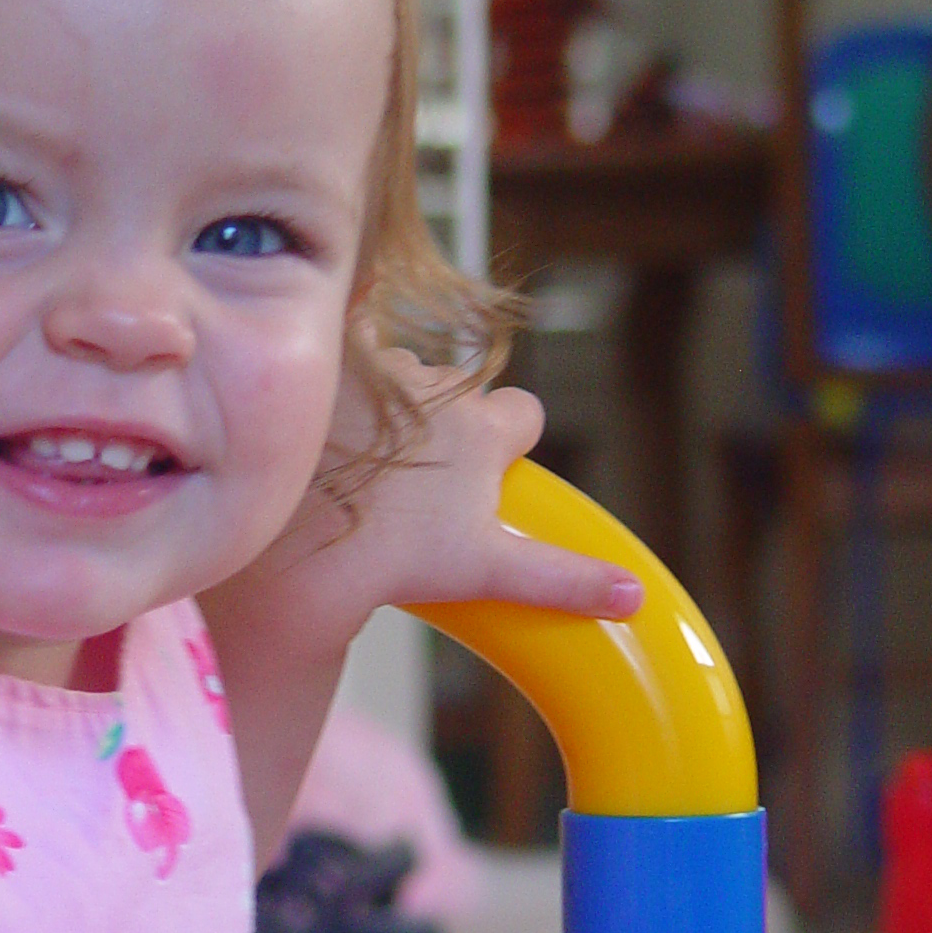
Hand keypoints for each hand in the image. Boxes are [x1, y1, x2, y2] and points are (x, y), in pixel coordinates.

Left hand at [247, 327, 643, 648]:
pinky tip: (323, 392)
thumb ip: (563, 578)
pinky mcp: (330, 365)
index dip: (507, 442)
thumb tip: (629, 595)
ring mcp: (382, 373)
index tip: (485, 472)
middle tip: (410, 474)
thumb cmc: (392, 564)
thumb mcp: (489, 571)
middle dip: (444, 419)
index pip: (522, 415)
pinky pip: (345, 336)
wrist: (302, 551)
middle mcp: (442, 390)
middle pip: (460, 391)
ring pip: (400, 373)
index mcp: (486, 431)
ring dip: (388, 401)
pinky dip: (339, 361)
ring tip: (356, 454)